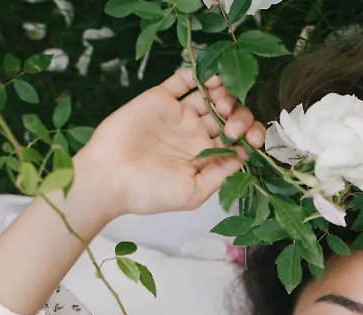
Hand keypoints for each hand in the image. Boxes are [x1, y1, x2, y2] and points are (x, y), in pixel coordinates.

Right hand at [74, 70, 266, 217]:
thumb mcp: (193, 193)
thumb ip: (220, 174)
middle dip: (239, 114)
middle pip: (228, 114)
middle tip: (230, 126)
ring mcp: (178, 115)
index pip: (237, 139)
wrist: (110, 179)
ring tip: (222, 101)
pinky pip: (181, 81)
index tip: (252, 139)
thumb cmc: (149, 192)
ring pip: (210, 95)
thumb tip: (244, 156)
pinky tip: (208, 77)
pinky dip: (196, 74)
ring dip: (223, 93)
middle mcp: (195, 133)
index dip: (251, 134)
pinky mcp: (160, 99)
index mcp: (205, 155)